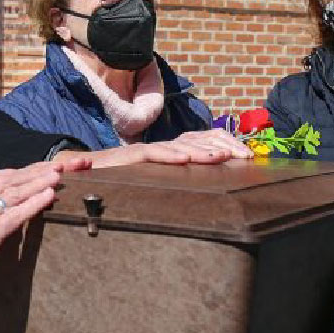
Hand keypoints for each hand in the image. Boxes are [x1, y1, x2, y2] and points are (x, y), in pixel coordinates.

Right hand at [0, 161, 82, 305]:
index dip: (12, 172)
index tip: (29, 169)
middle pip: (5, 180)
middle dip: (30, 172)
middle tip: (52, 166)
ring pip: (13, 193)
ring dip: (38, 182)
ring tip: (57, 175)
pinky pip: (15, 214)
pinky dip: (34, 203)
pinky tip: (49, 196)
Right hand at [62, 128, 252, 168]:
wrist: (85, 174)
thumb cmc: (123, 183)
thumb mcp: (159, 184)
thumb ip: (180, 184)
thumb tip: (212, 193)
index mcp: (172, 152)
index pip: (204, 140)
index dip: (226, 144)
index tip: (248, 158)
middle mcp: (162, 147)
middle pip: (198, 140)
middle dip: (223, 147)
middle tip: (245, 157)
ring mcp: (147, 150)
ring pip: (179, 145)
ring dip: (201, 150)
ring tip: (222, 156)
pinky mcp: (130, 158)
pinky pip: (152, 154)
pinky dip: (168, 155)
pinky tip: (185, 159)